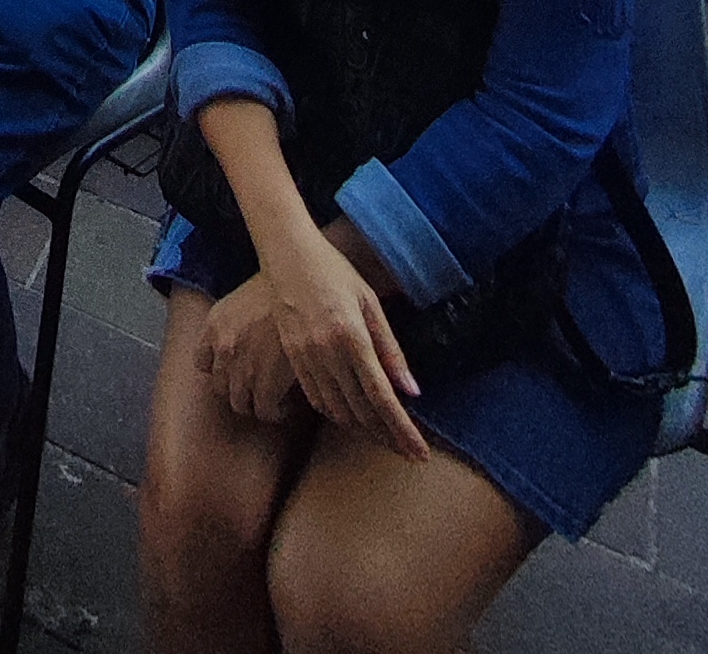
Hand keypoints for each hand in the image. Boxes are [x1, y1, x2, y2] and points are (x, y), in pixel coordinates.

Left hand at [196, 277, 305, 424]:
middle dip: (237, 389)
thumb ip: (233, 323)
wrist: (302, 291)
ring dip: (255, 403)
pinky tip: (286, 404)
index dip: (218, 369)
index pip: (202, 361)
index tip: (233, 370)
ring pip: (240, 403)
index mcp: (214, 325)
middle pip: (220, 387)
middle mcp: (223, 348)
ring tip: (271, 399)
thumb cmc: (280, 289)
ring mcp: (242, 369)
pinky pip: (264, 410)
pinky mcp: (265, 384)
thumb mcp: (244, 298)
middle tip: (255, 388)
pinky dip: (275, 412)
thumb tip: (242, 341)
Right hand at [240, 227, 426, 457]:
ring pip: (338, 411)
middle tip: (408, 453)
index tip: (420, 454)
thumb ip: (390, 349)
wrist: (288, 253)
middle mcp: (328, 352)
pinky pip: (316, 399)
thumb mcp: (370, 302)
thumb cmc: (335, 271)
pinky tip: (352, 418)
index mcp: (352, 336)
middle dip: (388, 437)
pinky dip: (337, 415)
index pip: (382, 397)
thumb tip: (411, 392)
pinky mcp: (292, 358)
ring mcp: (306, 357)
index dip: (403, 430)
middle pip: (362, 411)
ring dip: (364, 430)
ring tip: (385, 439)